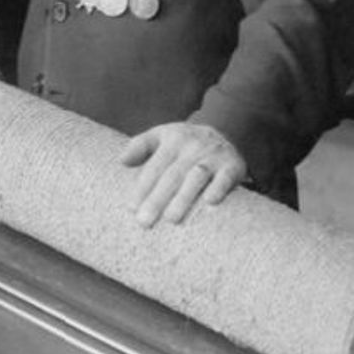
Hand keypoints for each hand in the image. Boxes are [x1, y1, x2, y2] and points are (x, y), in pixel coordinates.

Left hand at [117, 122, 246, 226]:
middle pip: (172, 175)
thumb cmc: (185, 142)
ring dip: (184, 197)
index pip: (154, 167)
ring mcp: (213, 156)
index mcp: (172, 141)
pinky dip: (219, 188)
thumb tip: (121, 161)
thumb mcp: (162, 135)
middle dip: (157, 199)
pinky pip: (226, 177)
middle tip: (144, 222)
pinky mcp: (232, 165)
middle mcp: (192, 147)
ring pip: (196, 177)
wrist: (226, 131)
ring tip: (171, 219)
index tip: (132, 208)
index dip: (142, 188)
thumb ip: (140, 146)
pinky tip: (210, 202)